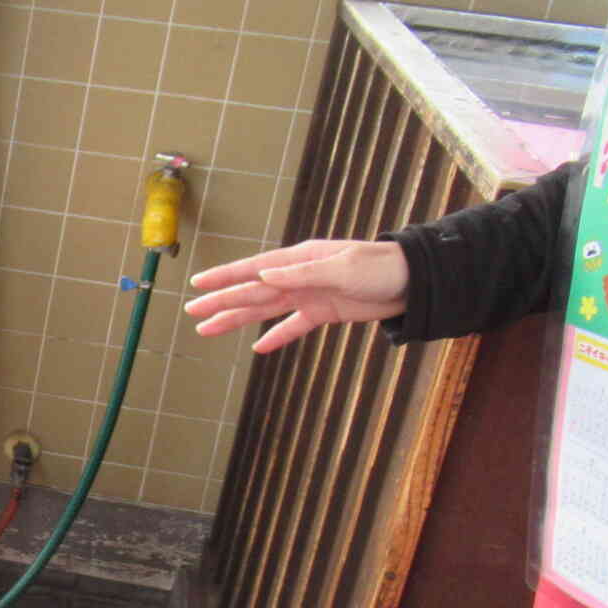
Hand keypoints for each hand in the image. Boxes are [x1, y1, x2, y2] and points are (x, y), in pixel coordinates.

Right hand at [184, 239, 408, 352]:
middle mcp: (299, 276)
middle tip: (192, 313)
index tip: (198, 284)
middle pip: (252, 292)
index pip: (254, 269)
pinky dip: (276, 337)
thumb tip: (264, 274)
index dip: (225, 277)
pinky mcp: (324, 312)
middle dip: (222, 302)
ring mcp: (310, 295)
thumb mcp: (343, 268)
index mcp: (300, 260)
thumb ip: (302, 273)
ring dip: (238, 320)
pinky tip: (257, 347)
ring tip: (209, 330)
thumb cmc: (381, 266)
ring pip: (265, 310)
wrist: (415, 281)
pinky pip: (294, 327)